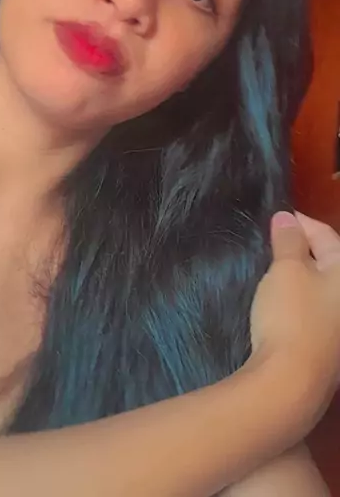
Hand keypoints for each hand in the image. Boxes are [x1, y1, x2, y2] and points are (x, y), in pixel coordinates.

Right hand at [250, 211, 339, 427]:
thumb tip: (287, 218)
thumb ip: (288, 241)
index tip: (277, 217)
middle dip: (302, 248)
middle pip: (329, 262)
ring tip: (272, 268)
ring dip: (300, 275)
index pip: (328, 236)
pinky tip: (279, 302)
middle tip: (273, 240)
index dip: (301, 223)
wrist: (291, 384)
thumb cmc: (292, 317)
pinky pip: (315, 310)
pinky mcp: (328, 349)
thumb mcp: (287, 270)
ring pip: (322, 288)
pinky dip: (300, 299)